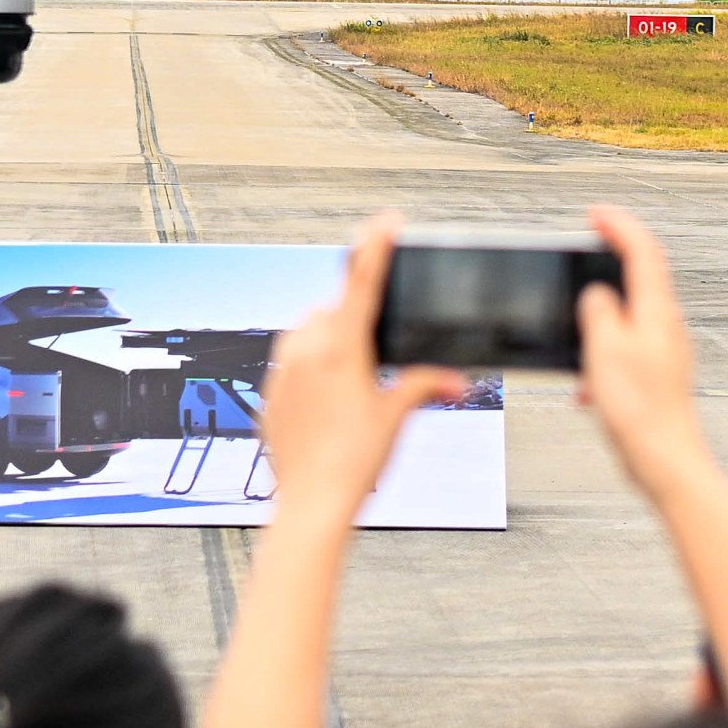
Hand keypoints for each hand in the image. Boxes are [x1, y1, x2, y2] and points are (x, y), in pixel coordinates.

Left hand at [257, 216, 458, 523]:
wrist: (312, 505)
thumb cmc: (355, 463)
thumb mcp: (396, 417)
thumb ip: (424, 385)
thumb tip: (458, 379)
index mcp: (342, 346)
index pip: (363, 281)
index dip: (376, 247)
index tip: (384, 222)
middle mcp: (307, 349)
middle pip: (334, 311)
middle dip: (354, 324)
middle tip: (374, 360)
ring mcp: (282, 370)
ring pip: (308, 335)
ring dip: (329, 344)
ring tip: (349, 388)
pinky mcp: (269, 394)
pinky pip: (290, 366)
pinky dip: (309, 372)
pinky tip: (326, 408)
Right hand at [575, 209, 711, 507]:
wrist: (665, 461)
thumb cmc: (642, 412)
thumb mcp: (606, 350)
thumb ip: (599, 312)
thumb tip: (595, 293)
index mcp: (656, 312)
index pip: (642, 251)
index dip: (618, 226)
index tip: (595, 215)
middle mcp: (666, 327)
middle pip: (643, 277)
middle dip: (613, 259)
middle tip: (590, 246)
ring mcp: (664, 351)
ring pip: (632, 315)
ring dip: (603, 312)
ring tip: (579, 320)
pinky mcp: (657, 376)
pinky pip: (627, 350)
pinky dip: (604, 353)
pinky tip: (589, 383)